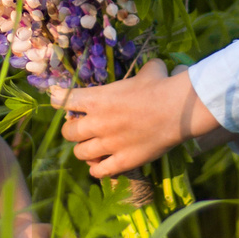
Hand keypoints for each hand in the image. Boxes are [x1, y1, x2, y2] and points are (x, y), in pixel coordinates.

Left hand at [60, 59, 226, 177]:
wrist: (178, 110)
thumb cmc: (161, 86)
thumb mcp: (149, 72)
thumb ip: (143, 71)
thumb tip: (155, 66)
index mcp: (97, 99)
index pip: (64, 100)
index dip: (60, 101)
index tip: (62, 101)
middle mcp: (97, 122)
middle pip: (68, 132)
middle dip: (71, 130)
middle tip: (81, 128)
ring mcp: (109, 144)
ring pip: (80, 153)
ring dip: (83, 150)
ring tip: (91, 148)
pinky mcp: (123, 161)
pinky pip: (99, 171)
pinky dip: (97, 169)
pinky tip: (101, 165)